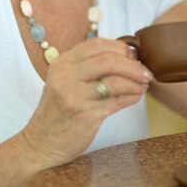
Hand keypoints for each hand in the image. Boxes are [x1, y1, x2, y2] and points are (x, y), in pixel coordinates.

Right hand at [20, 38, 152, 168]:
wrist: (40, 142)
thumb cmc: (58, 110)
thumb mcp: (65, 80)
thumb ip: (88, 67)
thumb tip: (127, 56)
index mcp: (62, 63)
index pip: (96, 44)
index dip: (119, 47)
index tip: (133, 55)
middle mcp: (66, 76)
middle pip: (108, 60)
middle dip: (133, 64)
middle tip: (146, 71)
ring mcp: (75, 96)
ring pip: (115, 81)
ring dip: (136, 81)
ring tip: (144, 84)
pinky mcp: (85, 115)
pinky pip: (117, 101)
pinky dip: (132, 96)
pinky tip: (137, 95)